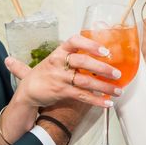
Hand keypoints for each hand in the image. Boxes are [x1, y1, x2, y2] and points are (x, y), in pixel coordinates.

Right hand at [5, 34, 121, 108]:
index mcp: (59, 52)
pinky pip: (82, 96)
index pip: (74, 41)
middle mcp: (59, 63)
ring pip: (85, 81)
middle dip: (102, 68)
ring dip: (104, 86)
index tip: (105, 50)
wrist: (27, 92)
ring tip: (118, 90)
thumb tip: (92, 48)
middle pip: (83, 62)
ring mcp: (60, 78)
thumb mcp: (52, 59)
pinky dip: (96, 100)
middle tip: (117, 73)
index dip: (90, 44)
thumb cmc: (43, 73)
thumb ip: (69, 54)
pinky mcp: (61, 92)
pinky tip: (107, 103)